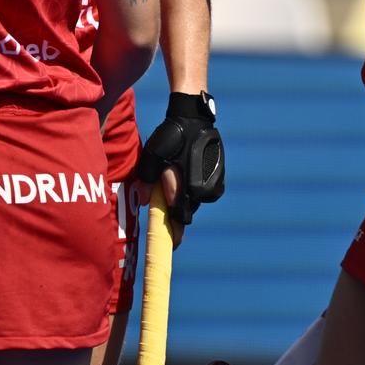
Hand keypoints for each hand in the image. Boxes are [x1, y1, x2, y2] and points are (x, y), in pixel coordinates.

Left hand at [135, 92, 225, 227]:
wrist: (194, 119)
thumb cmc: (171, 137)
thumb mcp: (153, 155)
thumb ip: (148, 179)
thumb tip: (145, 200)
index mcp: (189, 188)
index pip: (179, 218)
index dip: (173, 232)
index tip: (171, 245)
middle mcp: (205, 189)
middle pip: (188, 212)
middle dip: (177, 211)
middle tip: (167, 201)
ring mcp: (215, 183)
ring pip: (197, 202)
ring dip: (187, 198)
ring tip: (177, 177)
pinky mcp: (219, 176)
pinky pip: (205, 191)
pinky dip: (195, 189)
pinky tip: (188, 174)